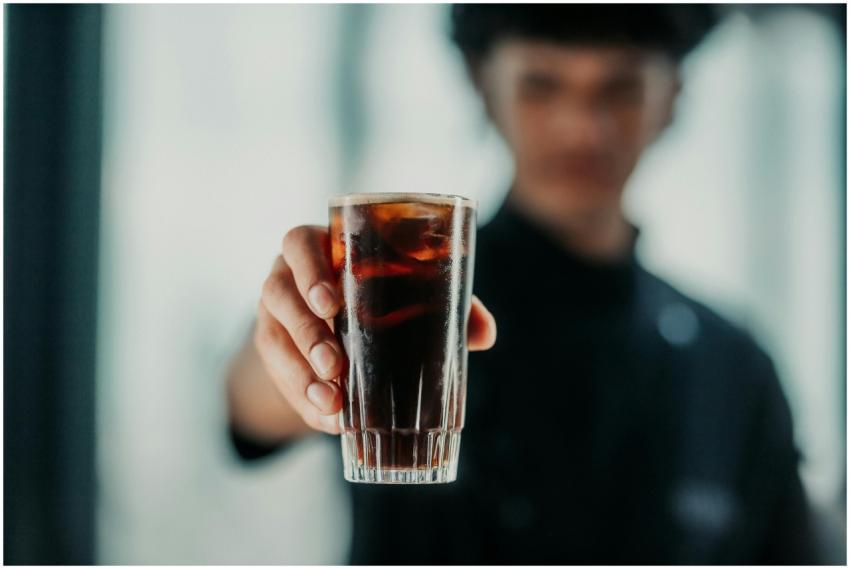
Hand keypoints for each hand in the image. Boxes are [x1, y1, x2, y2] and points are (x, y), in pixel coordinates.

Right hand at [254, 225, 496, 434]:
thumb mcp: (410, 292)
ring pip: (273, 339)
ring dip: (299, 374)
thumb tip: (485, 333)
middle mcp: (287, 276)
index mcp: (319, 247)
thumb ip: (447, 305)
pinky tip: (329, 420)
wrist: (342, 320)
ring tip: (331, 402)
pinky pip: (278, 376)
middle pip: (278, 295)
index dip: (309, 270)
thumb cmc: (382, 292)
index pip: (298, 243)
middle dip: (306, 333)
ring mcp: (274, 314)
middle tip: (334, 364)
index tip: (331, 304)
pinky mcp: (273, 349)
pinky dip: (303, 401)